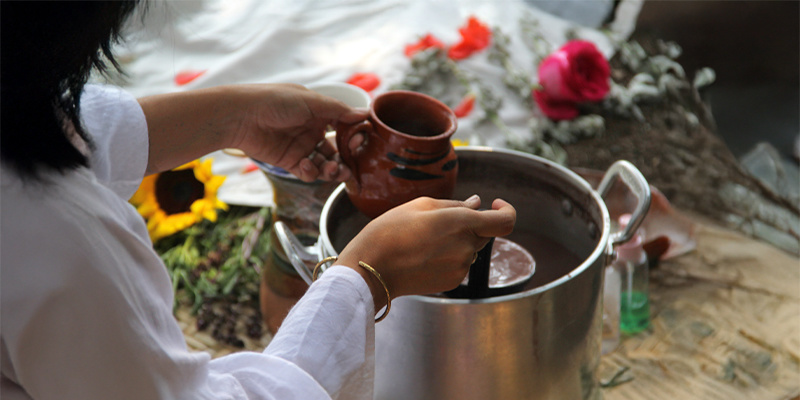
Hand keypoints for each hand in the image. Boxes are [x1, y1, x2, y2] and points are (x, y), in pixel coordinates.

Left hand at [229, 84, 367, 181]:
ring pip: (325, 164)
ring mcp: (301, 147)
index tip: (358, 141)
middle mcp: (312, 130)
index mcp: (319, 113)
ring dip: (332, 170)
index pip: (344, 127)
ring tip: (331, 170)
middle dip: (345, 159)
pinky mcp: (290, 162)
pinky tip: (306, 165)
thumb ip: (339, 111)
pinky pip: (308, 172)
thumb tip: (365, 114)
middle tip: (348, 164)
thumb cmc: (274, 101)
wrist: (241, 116)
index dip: (353, 136)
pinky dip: (311, 172)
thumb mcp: (311, 101)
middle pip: (337, 150)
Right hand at [336, 195, 515, 309]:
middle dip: (469, 225)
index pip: (505, 221)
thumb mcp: (421, 205)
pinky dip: (448, 256)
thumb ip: (455, 204)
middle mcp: (467, 247)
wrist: (371, 268)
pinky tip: (423, 255)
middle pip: (484, 233)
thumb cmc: (391, 231)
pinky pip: (459, 264)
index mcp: (462, 223)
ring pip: (470, 249)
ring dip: (457, 241)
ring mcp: (461, 267)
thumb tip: (477, 204)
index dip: (506, 211)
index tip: (493, 205)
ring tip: (423, 239)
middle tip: (437, 222)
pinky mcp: (453, 281)